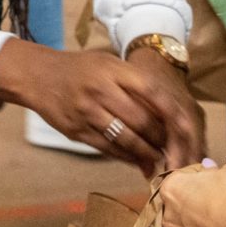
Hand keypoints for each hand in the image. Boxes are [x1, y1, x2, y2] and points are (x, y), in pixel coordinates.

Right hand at [0, 40, 191, 174]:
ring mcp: (87, 112)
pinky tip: (138, 161)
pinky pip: (108, 149)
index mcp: (114, 71)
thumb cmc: (81, 70)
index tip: (187, 130)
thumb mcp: (109, 65)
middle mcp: (101, 91)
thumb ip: (136, 85)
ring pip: (127, 140)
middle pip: (143, 121)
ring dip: (148, 154)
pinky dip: (127, 157)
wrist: (38, 76)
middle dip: (164, 140)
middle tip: (177, 151)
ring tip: (161, 160)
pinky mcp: (77, 131)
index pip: (153, 93)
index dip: (173, 114)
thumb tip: (168, 114)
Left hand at [160, 162, 225, 226]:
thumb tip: (208, 168)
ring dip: (201, 223)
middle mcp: (169, 217)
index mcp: (171, 189)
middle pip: (181, 204)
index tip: (214, 178)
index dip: (200, 175)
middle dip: (196, 200)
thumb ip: (213, 170)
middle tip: (219, 197)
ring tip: (224, 220)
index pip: (183, 177)